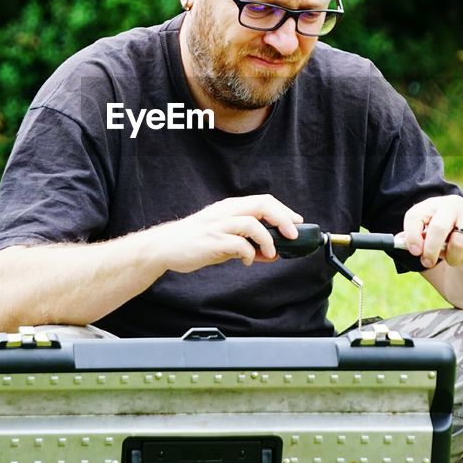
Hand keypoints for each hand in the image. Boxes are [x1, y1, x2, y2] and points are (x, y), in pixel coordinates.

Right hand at [150, 195, 302, 273]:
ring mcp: (218, 225)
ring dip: (267, 239)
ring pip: (252, 223)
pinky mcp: (211, 240)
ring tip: (271, 253)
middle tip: (292, 236)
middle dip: (282, 219)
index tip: (297, 223)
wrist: (165, 246)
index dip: (283, 211)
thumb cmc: (196, 242)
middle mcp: (226, 211)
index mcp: (230, 207)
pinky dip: (249, 254)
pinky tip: (248, 261)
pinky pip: (238, 244)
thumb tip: (272, 253)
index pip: (263, 201)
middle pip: (262, 205)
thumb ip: (247, 244)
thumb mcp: (225, 240)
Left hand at [399, 195, 462, 268]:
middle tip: (428, 263)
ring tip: (454, 259)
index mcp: (431, 206)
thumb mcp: (428, 242)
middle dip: (431, 250)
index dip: (412, 235)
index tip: (414, 252)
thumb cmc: (449, 242)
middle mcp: (451, 204)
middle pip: (438, 228)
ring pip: (458, 242)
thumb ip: (414, 242)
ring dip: (454, 259)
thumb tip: (398, 241)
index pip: (415, 215)